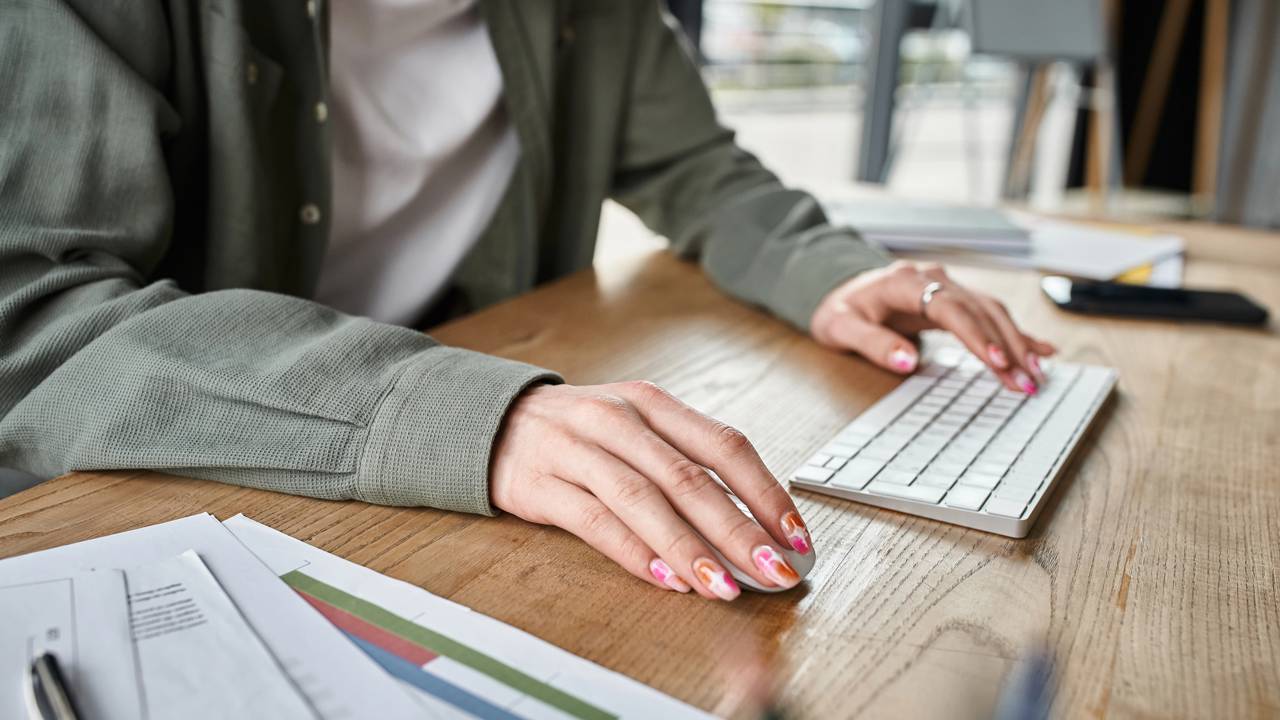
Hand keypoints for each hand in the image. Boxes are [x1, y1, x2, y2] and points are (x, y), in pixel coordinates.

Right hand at [490, 382, 811, 600]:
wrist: (492, 421)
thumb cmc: (580, 433)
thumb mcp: (635, 429)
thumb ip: (684, 466)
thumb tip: (751, 525)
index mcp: (651, 403)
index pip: (722, 445)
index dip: (764, 492)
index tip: (796, 535)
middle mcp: (616, 419)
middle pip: (688, 476)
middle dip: (738, 529)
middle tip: (773, 570)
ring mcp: (575, 449)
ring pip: (642, 498)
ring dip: (689, 546)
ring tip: (723, 585)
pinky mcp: (540, 483)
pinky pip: (593, 521)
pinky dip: (633, 552)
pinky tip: (665, 579)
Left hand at [810, 261, 1055, 392]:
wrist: (839, 290)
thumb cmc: (839, 311)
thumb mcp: (841, 329)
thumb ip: (872, 343)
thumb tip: (906, 362)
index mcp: (904, 282)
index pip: (949, 307)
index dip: (976, 334)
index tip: (997, 362)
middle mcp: (932, 279)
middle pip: (979, 310)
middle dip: (1007, 347)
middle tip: (1027, 382)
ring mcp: (946, 287)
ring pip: (991, 312)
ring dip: (1017, 343)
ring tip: (1037, 375)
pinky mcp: (954, 300)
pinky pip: (990, 315)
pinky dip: (1015, 334)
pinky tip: (1042, 350)